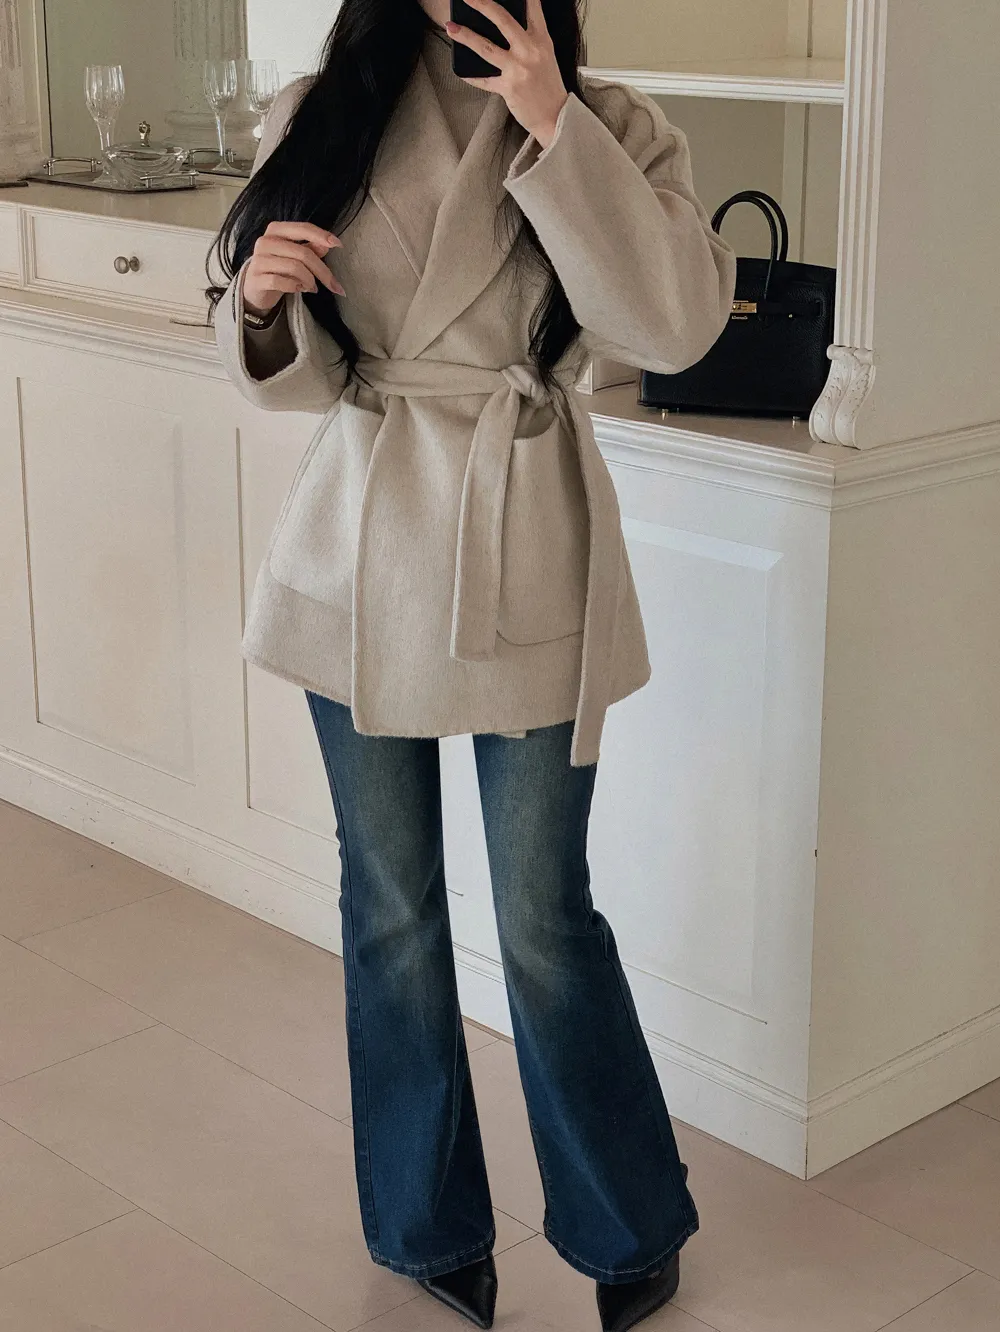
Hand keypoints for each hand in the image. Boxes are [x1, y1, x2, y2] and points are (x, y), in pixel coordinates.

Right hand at [243, 221, 345, 315]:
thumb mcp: (295, 257)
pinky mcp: (256, 278)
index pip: (303, 228)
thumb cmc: (278, 269)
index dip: (322, 235)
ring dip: (309, 281)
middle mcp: (265, 241)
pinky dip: (296, 287)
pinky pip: (281, 282)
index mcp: (276, 230)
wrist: (254, 289)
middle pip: (303, 253)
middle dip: (322, 271)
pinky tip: (300, 290)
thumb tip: (328, 244)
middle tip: (334, 285)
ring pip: (294, 267)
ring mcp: (259, 260)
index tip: (339, 245)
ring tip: (313, 288)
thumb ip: (311, 248)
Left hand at [446, 0, 568, 147]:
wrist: (556, 117)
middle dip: (483, 4)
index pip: (532, 8)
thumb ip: (532, 37)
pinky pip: (484, 79)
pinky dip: (471, 76)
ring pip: (486, 48)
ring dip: (466, 36)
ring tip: (451, 28)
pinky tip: (461, 70)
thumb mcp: (546, 55)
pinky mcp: (508, 87)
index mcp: (542, 40)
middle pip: (503, 20)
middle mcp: (530, 51)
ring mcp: (518, 69)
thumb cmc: (549, 87)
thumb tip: (507, 25)